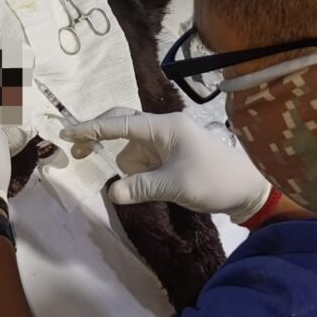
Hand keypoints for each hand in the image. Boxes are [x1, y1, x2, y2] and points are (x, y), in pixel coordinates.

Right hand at [60, 108, 271, 224]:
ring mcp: (165, 142)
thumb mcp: (176, 186)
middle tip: (78, 153)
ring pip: (131, 151)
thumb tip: (111, 192)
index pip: (120, 124)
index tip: (68, 132)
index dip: (92, 128)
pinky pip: (142, 162)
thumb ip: (141, 187)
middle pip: (121, 126)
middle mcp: (162, 129)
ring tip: (159, 188)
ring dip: (131, 169)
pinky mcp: (168, 156)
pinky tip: (157, 187)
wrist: (249, 189)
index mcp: (165, 127)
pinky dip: (139, 174)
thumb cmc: (215, 181)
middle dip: (100, 137)